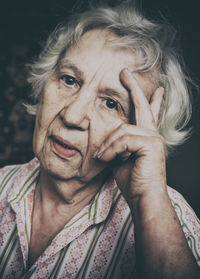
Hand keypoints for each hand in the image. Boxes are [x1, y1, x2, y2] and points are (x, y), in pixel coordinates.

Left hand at [96, 68, 164, 206]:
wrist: (143, 198)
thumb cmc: (132, 181)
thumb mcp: (119, 159)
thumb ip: (116, 146)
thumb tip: (107, 139)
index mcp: (145, 137)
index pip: (147, 113)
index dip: (147, 99)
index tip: (153, 88)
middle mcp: (152, 134)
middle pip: (142, 106)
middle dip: (133, 88)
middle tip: (125, 72)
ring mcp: (153, 138)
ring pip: (122, 130)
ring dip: (108, 145)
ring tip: (102, 158)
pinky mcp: (151, 144)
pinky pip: (123, 140)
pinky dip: (112, 150)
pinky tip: (108, 159)